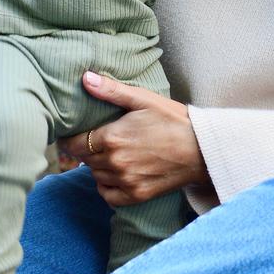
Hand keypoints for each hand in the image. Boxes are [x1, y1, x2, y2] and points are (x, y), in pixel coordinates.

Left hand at [60, 73, 209, 205]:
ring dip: (98, 165)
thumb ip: (111, 90)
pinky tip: (117, 171)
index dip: (71, 138)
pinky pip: (108, 194)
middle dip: (87, 149)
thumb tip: (85, 78)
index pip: (75, 144)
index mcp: (112, 138)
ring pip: (96, 175)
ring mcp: (126, 182)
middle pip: (85, 159)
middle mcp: (115, 163)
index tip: (74, 133)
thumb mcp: (143, 99)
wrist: (201, 149)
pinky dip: (107, 185)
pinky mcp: (136, 195)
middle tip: (98, 138)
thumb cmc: (173, 119)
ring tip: (111, 151)